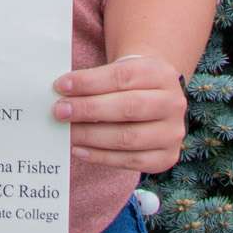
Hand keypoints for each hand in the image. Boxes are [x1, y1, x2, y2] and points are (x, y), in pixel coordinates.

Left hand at [52, 53, 187, 171]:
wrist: (153, 101)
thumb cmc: (127, 85)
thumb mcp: (117, 71)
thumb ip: (93, 81)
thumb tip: (61, 96)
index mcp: (160, 73)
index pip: (122, 76)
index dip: (89, 82)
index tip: (61, 86)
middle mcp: (173, 103)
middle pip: (128, 107)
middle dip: (89, 110)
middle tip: (60, 111)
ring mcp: (173, 132)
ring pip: (128, 137)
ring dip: (91, 136)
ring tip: (67, 133)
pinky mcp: (166, 157)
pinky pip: (131, 161)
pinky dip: (101, 157)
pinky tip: (79, 149)